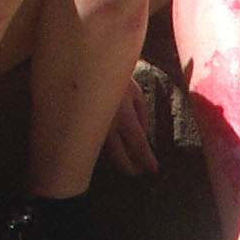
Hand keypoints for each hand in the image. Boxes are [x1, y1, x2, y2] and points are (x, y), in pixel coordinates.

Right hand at [98, 58, 162, 177]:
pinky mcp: (86, 127)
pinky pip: (99, 142)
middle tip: (139, 171)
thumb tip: (143, 136)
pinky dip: (109, 148)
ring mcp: (95, 127)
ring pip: (108, 151)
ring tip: (129, 163)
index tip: (153, 169)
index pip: (138, 144)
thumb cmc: (118, 78)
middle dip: (130, 167)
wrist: (91, 67)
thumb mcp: (136, 94)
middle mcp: (108, 125)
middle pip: (119, 156)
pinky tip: (116, 148)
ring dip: (120, 159)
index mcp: (124, 116)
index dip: (146, 159)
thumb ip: (142, 116)